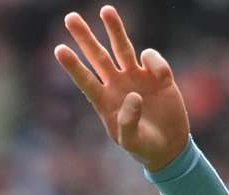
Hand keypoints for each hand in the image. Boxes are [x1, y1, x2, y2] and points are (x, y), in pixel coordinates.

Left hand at [55, 6, 189, 171]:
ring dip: (114, 29)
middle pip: (98, 56)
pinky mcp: (157, 76)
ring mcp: (136, 78)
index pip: (85, 80)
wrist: (169, 146)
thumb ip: (128, 123)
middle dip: (84, 37)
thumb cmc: (144, 147)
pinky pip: (152, 58)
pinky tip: (162, 78)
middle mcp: (117, 85)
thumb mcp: (132, 142)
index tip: (59, 49)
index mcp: (105, 101)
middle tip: (70, 18)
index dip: (73, 65)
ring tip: (105, 10)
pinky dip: (156, 62)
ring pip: (122, 48)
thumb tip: (133, 96)